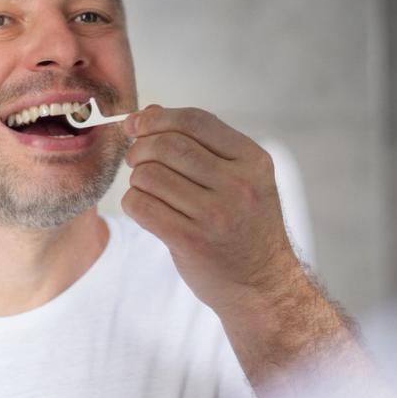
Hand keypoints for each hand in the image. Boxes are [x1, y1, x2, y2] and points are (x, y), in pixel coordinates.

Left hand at [120, 105, 298, 312]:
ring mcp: (216, 215)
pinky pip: (141, 206)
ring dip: (137, 179)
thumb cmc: (245, 227)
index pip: (195, 121)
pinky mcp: (192, 241)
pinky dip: (133, 202)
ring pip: (149, 175)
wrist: (263, 286)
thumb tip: (150, 111)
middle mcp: (238, 185)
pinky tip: (144, 208)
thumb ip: (199, 144)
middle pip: (167, 145)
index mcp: (253, 161)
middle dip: (140, 148)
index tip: (135, 125)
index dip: (156, 118)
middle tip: (135, 159)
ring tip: (147, 189)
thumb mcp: (239, 179)